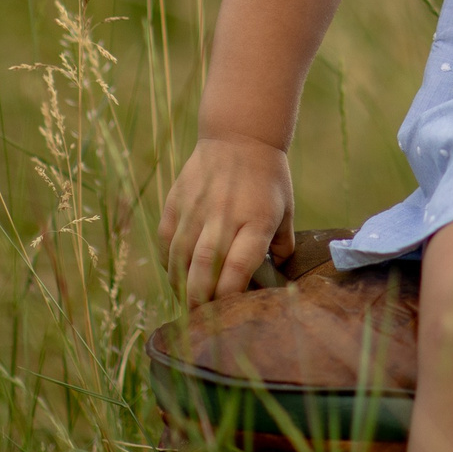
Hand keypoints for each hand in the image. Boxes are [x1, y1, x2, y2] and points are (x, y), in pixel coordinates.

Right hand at [159, 135, 295, 306]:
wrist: (239, 135)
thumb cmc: (268, 177)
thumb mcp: (285, 209)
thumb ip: (282, 245)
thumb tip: (277, 278)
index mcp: (257, 220)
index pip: (238, 267)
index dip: (229, 294)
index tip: (228, 309)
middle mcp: (225, 215)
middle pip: (205, 267)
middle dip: (200, 298)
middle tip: (200, 316)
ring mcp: (198, 207)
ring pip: (180, 257)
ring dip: (180, 284)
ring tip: (186, 299)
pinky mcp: (178, 200)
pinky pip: (166, 239)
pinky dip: (168, 261)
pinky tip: (175, 272)